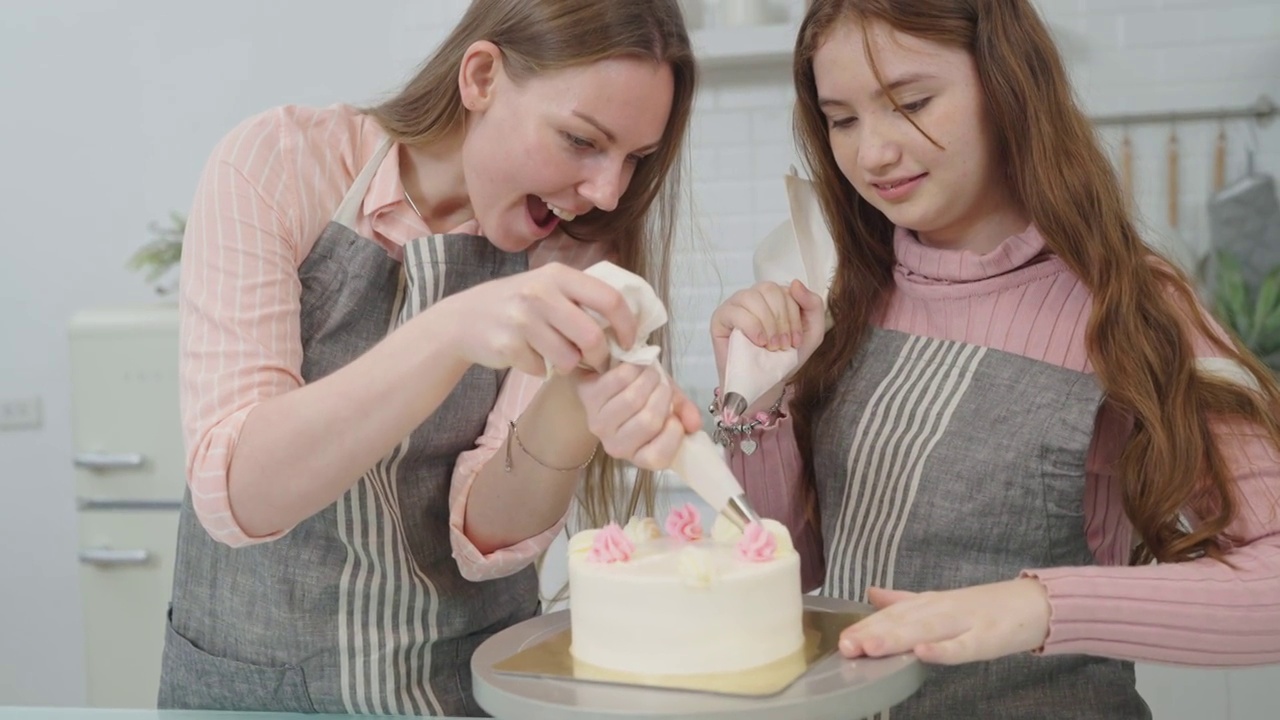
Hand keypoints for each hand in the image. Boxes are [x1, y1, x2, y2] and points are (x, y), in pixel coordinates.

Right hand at [444, 262, 635, 376]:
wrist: (463, 319)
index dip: (627, 325)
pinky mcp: (507, 345)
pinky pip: (541, 369)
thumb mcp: (547, 285)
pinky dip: (540, 369)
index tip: (629, 342)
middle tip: (598, 362)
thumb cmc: (517, 304)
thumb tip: (627, 322)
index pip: (609, 299)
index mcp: (557, 274)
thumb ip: (581, 296)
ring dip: (568, 365)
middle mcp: (540, 292)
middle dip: (600, 356)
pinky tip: (528, 355)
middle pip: (592, 336)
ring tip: (556, 355)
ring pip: (568, 359)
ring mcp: (521, 320)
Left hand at [574, 363, 702, 469]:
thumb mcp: (671, 405)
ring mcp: (599, 424)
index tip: (674, 416)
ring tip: (651, 374)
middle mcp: (616, 446)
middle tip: (663, 384)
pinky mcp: (588, 398)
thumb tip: (695, 424)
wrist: (611, 379)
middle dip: (663, 395)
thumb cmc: (644, 397)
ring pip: (632, 400)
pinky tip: (634, 368)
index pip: (658, 457)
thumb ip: (685, 414)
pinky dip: (632, 369)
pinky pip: (616, 381)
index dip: (673, 434)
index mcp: (640, 454)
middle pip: (648, 421)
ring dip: (648, 379)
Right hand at [710, 280, 825, 382]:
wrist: (766, 383)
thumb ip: (813, 305)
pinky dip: (752, 327)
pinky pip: (736, 312)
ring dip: (767, 324)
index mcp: (775, 296)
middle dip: (781, 320)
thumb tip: (796, 283)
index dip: (793, 316)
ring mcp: (735, 305)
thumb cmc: (785, 358)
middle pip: (769, 289)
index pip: (786, 289)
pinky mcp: (720, 318)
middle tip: (783, 344)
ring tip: (770, 345)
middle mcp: (754, 296)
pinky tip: (758, 341)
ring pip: (752, 297)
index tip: (795, 341)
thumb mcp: (812, 332)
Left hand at [838, 579, 1050, 664]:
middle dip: (872, 633)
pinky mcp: (987, 637)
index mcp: (929, 604)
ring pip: (926, 631)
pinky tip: (923, 654)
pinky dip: (944, 650)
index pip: (892, 615)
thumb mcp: (940, 601)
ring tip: (870, 648)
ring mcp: (964, 622)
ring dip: (897, 638)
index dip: (865, 626)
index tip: (841, 638)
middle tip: (845, 645)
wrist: (1034, 603)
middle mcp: (941, 609)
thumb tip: (871, 594)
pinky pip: (963, 646)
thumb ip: (904, 601)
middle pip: (903, 622)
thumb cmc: (985, 607)